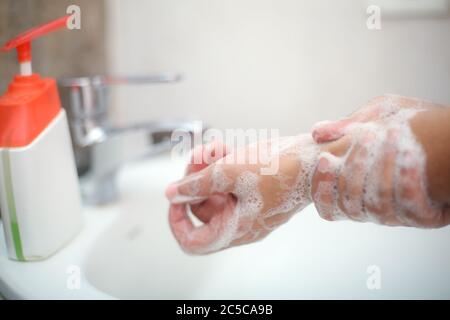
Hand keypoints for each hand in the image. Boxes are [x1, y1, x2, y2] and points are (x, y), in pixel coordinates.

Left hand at [166, 135, 319, 253]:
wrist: (317, 158)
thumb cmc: (280, 168)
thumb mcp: (229, 172)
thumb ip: (196, 184)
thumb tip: (173, 193)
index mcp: (236, 228)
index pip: (193, 241)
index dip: (177, 220)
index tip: (177, 196)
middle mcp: (242, 223)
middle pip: (203, 209)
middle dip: (195, 180)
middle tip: (198, 157)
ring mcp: (251, 208)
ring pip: (216, 192)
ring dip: (208, 168)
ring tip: (212, 147)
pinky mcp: (257, 193)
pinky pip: (231, 184)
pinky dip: (224, 166)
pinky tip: (224, 147)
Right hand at [310, 94, 449, 227]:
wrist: (447, 133)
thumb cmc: (409, 121)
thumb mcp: (379, 113)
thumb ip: (349, 124)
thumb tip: (317, 134)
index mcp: (355, 187)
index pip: (327, 204)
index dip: (321, 188)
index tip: (325, 159)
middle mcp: (372, 205)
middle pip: (349, 205)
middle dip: (353, 170)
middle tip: (364, 137)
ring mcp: (397, 214)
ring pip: (377, 208)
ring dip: (382, 173)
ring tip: (391, 136)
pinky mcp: (425, 217)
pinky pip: (412, 210)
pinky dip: (408, 183)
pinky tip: (411, 157)